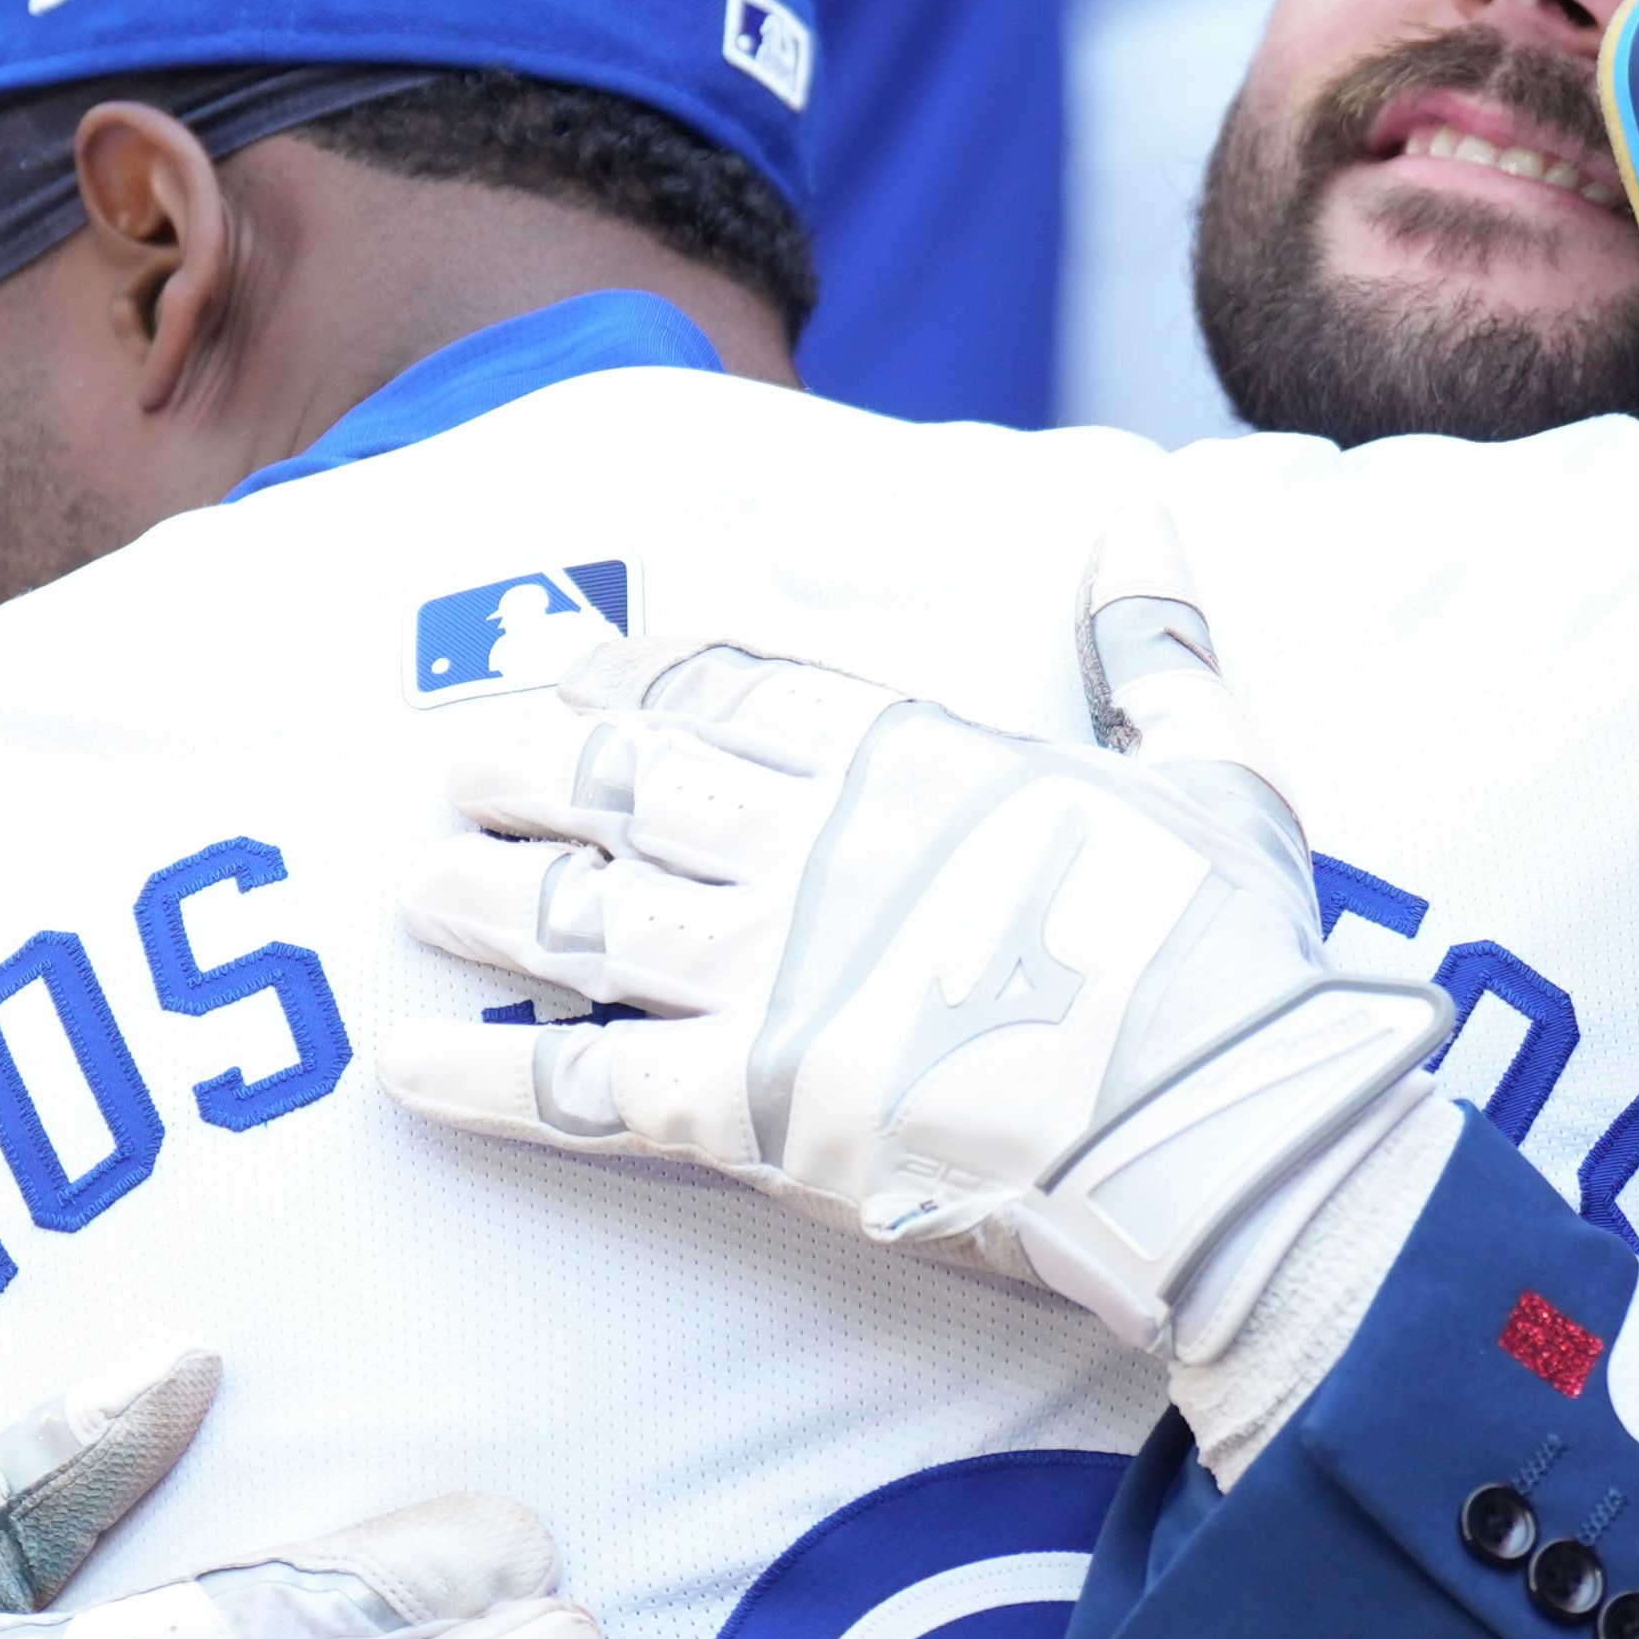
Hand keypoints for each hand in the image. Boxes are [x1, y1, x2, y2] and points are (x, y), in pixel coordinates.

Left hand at [379, 506, 1449, 1360]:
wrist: (1224, 1120)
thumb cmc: (1227, 952)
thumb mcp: (1208, 766)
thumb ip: (1152, 646)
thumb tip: (1149, 517)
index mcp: (912, 755)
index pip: (731, 689)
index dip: (637, 682)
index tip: (578, 680)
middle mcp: (814, 844)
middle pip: (622, 785)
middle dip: (527, 773)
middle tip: (461, 775)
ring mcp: (768, 970)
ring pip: (576, 915)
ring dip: (483, 898)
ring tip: (419, 890)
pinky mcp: (745, 1104)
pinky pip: (575, 1085)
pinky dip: (483, 1078)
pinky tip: (410, 1067)